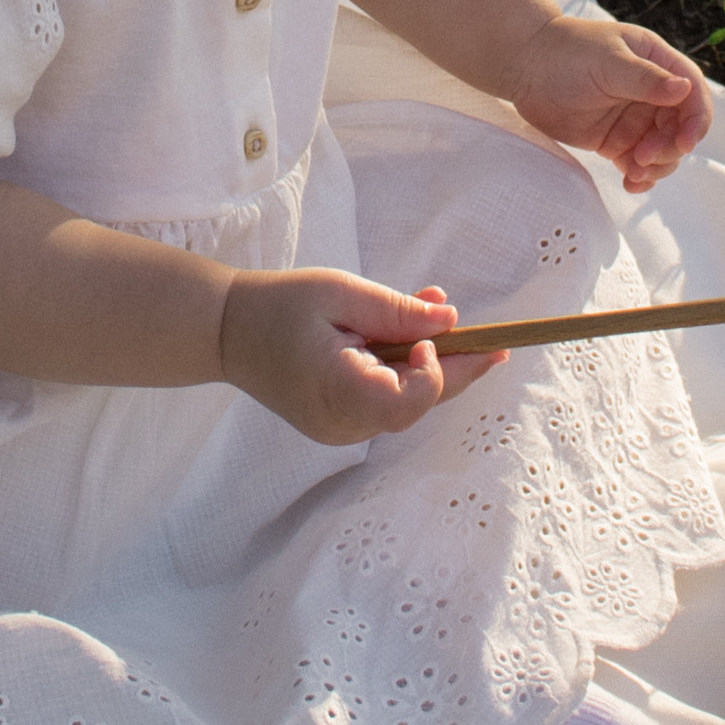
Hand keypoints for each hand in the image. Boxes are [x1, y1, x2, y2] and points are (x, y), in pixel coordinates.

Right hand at [219, 266, 505, 444]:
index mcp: (338, 391)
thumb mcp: (340, 293)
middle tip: (498, 342)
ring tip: (440, 310)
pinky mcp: (340, 424)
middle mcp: (342, 424)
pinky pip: (386, 400)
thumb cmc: (280, 305)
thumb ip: (397, 311)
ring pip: (406, 403)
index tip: (431, 334)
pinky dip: (404, 369)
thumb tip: (454, 323)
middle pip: (418, 405)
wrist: (225, 331)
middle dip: (456, 368)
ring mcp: (341, 431)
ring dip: (430, 362)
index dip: (436, 371)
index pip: (409, 401)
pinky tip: (412, 335)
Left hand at [504, 11, 709, 189]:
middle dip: (670, 147)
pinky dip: (641, 177)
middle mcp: (652, 92)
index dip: (695, 120)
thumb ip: (646, 80)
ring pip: (664, 150)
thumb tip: (684, 89)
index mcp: (658, 62)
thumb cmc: (566, 53)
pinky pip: (639, 164)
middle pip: (681, 127)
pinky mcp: (617, 141)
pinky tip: (631, 184)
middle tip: (644, 157)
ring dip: (657, 166)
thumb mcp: (608, 62)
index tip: (684, 143)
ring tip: (633, 173)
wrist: (524, 68)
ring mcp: (635, 118)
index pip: (693, 93)